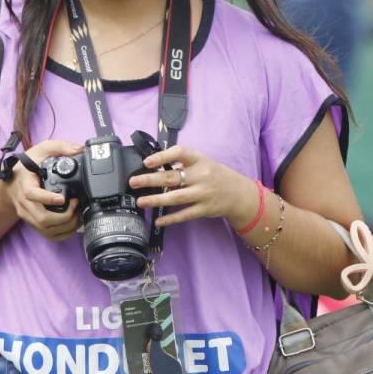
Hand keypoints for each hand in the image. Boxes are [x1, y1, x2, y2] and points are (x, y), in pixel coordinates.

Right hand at [6, 139, 82, 241]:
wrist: (13, 182)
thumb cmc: (27, 166)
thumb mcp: (42, 150)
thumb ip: (60, 147)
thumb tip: (79, 149)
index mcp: (25, 185)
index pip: (32, 195)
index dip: (47, 198)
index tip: (63, 198)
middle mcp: (25, 204)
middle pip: (41, 219)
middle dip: (64, 216)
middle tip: (76, 205)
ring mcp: (28, 216)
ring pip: (45, 229)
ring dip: (66, 226)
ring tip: (78, 214)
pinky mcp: (34, 223)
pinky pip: (48, 235)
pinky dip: (63, 233)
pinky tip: (73, 224)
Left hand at [130, 146, 257, 228]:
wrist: (239, 193)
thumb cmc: (215, 175)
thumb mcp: (202, 163)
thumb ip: (182, 164)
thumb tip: (154, 167)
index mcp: (199, 160)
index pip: (180, 153)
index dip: (162, 156)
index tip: (147, 162)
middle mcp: (201, 175)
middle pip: (172, 177)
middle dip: (150, 180)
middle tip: (133, 182)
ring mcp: (203, 193)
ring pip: (176, 197)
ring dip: (156, 200)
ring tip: (141, 201)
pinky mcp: (205, 209)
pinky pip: (185, 215)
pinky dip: (171, 218)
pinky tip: (158, 221)